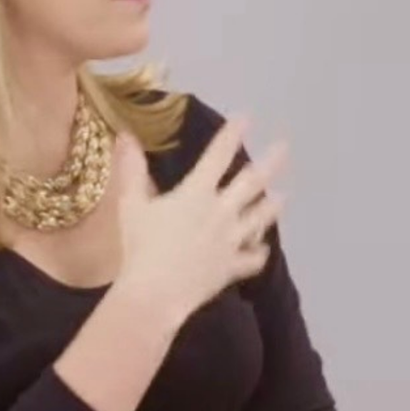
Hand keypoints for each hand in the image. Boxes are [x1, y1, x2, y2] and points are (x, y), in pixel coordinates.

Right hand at [109, 117, 285, 328]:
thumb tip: (125, 135)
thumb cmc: (142, 246)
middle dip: (270, 162)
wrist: (156, 293)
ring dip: (272, 206)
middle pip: (251, 183)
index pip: (218, 156)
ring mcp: (231, 241)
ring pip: (259, 219)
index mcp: (197, 194)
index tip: (247, 117)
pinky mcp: (232, 267)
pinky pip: (251, 259)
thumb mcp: (131, 204)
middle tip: (285, 147)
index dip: (232, 134)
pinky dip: (258, 253)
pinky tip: (263, 249)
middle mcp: (221, 213)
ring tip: (284, 196)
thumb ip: (132, 169)